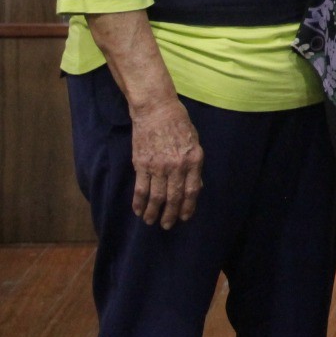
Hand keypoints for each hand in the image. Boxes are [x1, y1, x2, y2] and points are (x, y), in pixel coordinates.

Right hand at [129, 98, 203, 228]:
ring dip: (153, 212)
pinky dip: (139, 202)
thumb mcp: (195, 143)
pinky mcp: (142, 164)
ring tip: (150, 221)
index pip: (192, 190)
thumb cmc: (179, 124)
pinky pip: (141, 189)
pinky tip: (138, 210)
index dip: (188, 207)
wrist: (156, 110)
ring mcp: (158, 166)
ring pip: (156, 196)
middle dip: (170, 214)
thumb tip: (196, 186)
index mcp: (194, 160)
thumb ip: (194, 165)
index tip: (184, 217)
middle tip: (167, 225)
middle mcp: (177, 166)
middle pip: (174, 197)